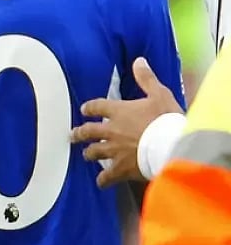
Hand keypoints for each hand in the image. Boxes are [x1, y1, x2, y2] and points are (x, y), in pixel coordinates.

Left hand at [73, 58, 182, 188]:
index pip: (97, 106)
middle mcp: (111, 131)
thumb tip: (138, 61)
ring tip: (86, 155)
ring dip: (89, 154)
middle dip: (79, 133)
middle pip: (88, 131)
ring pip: (94, 152)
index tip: (84, 109)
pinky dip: (103, 180)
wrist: (172, 145)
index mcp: (119, 111)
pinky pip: (107, 176)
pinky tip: (100, 183)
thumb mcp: (159, 94)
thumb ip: (146, 78)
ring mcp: (114, 150)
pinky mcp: (121, 168)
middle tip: (73, 135)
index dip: (89, 107)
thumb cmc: (167, 119)